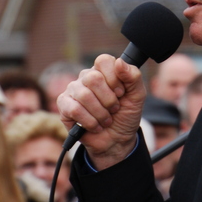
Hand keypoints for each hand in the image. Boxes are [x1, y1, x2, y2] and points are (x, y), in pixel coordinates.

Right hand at [57, 54, 145, 168]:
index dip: (114, 78)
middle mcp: (86, 77)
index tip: (121, 93)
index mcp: (103, 71)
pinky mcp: (64, 105)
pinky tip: (95, 126)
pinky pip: (74, 109)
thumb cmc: (125, 115)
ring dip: (100, 113)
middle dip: (108, 99)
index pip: (103, 61)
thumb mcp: (137, 96)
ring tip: (106, 120)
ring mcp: (73, 90)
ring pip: (84, 95)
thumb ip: (133, 76)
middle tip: (114, 109)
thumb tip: (119, 62)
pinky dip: (89, 121)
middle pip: (93, 78)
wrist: (117, 140)